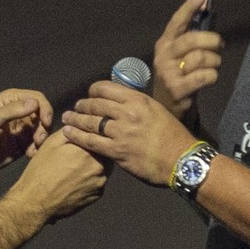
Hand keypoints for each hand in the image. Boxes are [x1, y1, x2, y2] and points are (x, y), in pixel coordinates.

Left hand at [0, 87, 55, 174]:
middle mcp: (19, 111)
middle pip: (43, 113)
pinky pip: (38, 142)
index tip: (45, 122)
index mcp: (11, 100)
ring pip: (43, 128)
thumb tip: (35, 102)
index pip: (37, 98)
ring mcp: (22, 127)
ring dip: (42, 137)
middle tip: (38, 139)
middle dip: (44, 126)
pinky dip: (38, 148)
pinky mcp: (24, 142)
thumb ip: (12, 110)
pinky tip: (29, 154)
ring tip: (34, 147)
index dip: (45, 108)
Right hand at [8, 130, 106, 226]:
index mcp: (89, 149)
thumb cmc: (41, 170)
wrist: (37, 201)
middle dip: (96, 148)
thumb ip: (71, 130)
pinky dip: (92, 177)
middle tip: (82, 150)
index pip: (100, 135)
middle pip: (105, 151)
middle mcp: (99, 165)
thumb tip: (81, 122)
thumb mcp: (52, 143)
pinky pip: (99, 181)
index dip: (94, 132)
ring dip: (95, 163)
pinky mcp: (98, 195)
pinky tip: (77, 179)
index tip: (88, 132)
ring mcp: (100, 182)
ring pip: (104, 166)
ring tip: (77, 165)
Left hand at [66, 79, 196, 186]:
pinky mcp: (117, 151)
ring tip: (67, 118)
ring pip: (90, 122)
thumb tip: (124, 102)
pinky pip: (90, 141)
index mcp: (138, 100)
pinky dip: (77, 136)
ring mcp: (121, 132)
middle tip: (75, 107)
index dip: (93, 91)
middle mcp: (127, 112)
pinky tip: (68, 133)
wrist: (181, 160)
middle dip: (82, 105)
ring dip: (75, 119)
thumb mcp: (157, 110)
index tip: (90, 95)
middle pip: (95, 104)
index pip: (106, 88)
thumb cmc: (173, 136)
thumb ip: (138, 105)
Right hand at [149, 0, 223, 113]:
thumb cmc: (179, 75)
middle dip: (212, 41)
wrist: (167, 106)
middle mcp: (164, 55)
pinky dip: (212, 76)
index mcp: (164, 43)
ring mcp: (168, 72)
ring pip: (202, 58)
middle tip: (220, 45)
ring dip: (214, 62)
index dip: (189, 8)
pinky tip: (210, 78)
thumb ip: (192, 33)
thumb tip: (205, 4)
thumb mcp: (180, 54)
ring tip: (213, 66)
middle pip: (193, 40)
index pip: (177, 21)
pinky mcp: (177, 88)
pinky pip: (204, 76)